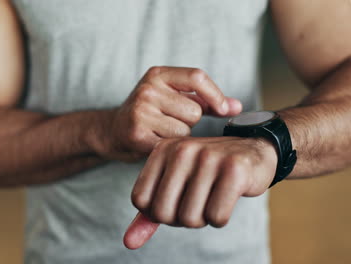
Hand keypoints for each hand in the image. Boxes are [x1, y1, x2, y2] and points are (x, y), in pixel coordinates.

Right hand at [95, 66, 241, 161]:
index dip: (215, 95)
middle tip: (171, 122)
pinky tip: (156, 142)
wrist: (113, 131)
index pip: (196, 77)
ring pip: (185, 129)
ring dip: (180, 136)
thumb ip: (206, 101)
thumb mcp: (174, 98)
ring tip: (162, 131)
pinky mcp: (137, 133)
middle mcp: (147, 89)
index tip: (223, 110)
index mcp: (158, 74)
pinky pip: (172, 144)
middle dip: (190, 121)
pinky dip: (170, 147)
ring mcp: (140, 111)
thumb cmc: (150, 114)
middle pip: (194, 110)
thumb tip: (237, 107)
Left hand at [124, 136, 277, 248]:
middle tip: (197, 204)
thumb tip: (129, 243)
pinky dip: (221, 218)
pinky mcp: (234, 169)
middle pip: (164, 213)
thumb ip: (150, 212)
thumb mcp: (175, 185)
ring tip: (213, 198)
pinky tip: (228, 197)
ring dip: (203, 219)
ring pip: (190, 218)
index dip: (158, 212)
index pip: (140, 200)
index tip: (176, 201)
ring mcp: (209, 157)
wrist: (255, 151)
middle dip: (181, 219)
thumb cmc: (209, 171)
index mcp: (162, 149)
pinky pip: (216, 217)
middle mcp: (182, 149)